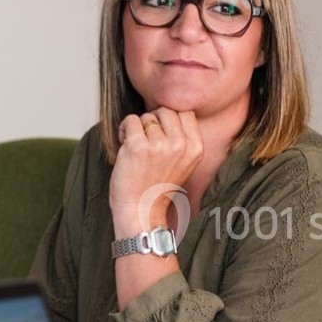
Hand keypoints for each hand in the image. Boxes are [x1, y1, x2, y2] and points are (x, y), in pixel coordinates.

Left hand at [110, 107, 203, 233]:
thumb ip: (182, 138)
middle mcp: (181, 145)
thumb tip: (168, 110)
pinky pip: (130, 120)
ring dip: (137, 128)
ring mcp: (160, 146)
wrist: (141, 211)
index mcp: (196, 148)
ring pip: (147, 116)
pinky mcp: (138, 146)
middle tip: (147, 140)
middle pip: (166, 110)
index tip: (162, 133)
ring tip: (137, 147)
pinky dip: (125, 129)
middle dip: (154, 121)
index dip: (170, 119)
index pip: (186, 112)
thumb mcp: (183, 163)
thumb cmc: (157, 187)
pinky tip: (126, 145)